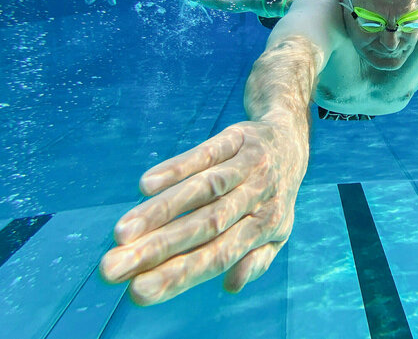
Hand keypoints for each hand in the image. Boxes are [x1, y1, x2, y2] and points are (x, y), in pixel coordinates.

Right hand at [99, 121, 307, 304]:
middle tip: (113, 269)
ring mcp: (248, 165)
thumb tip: (231, 286)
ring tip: (122, 233)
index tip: (139, 292)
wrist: (291, 139)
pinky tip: (146, 184)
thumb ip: (256, 260)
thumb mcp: (276, 232)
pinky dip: (177, 167)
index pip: (220, 255)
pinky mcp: (236, 137)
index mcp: (266, 226)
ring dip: (161, 211)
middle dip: (159, 249)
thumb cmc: (274, 196)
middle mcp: (258, 196)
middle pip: (206, 225)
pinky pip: (207, 153)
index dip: (181, 274)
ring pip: (203, 189)